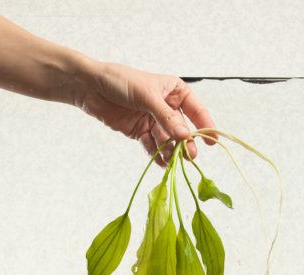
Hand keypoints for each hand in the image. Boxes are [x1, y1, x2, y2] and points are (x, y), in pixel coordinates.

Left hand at [75, 61, 215, 164]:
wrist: (90, 87)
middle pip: (182, 129)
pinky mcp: (140, 132)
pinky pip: (153, 146)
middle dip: (186, 143)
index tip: (213, 141)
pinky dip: (157, 155)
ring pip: (168, 140)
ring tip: (174, 163)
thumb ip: (166, 117)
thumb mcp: (147, 96)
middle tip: (190, 156)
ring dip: (171, 151)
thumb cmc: (120, 81)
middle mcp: (167, 107)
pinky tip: (162, 164)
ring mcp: (153, 120)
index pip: (196, 110)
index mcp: (174, 91)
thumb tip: (185, 136)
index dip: (206, 125)